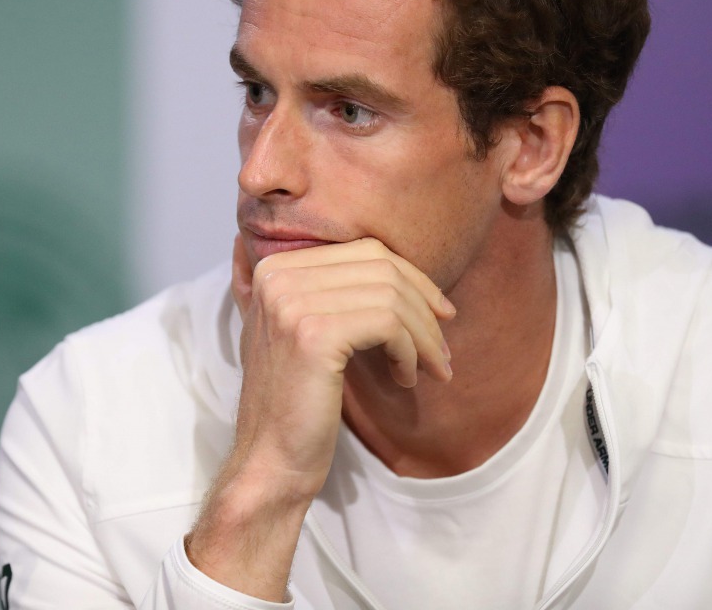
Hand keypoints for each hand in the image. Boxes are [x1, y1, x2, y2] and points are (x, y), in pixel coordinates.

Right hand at [186, 235, 453, 600]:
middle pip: (381, 267)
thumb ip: (331, 292)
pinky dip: (409, 350)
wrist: (270, 459)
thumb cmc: (295, 402)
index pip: (365, 251)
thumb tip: (400, 270)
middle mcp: (277, 276)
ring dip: (423, 335)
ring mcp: (291, 303)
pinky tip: (405, 378)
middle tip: (441, 347)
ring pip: (390, 296)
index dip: (412, 279)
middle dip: (425, 305)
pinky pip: (387, 324)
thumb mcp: (303, 330)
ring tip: (430, 368)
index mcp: (274, 267)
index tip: (439, 313)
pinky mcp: (313, 335)